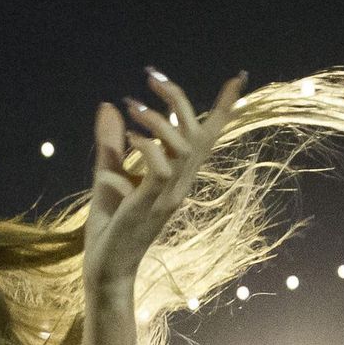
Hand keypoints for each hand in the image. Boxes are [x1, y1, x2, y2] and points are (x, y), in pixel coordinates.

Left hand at [83, 71, 247, 285]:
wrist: (105, 268)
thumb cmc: (109, 228)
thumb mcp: (108, 175)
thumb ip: (112, 143)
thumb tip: (110, 104)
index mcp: (177, 178)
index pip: (206, 138)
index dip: (223, 108)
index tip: (238, 77)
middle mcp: (180, 185)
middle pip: (198, 134)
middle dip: (178, 99)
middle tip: (150, 76)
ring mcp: (168, 196)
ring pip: (182, 148)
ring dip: (159, 120)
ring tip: (132, 106)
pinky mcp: (150, 204)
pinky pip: (160, 168)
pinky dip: (146, 146)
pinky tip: (129, 137)